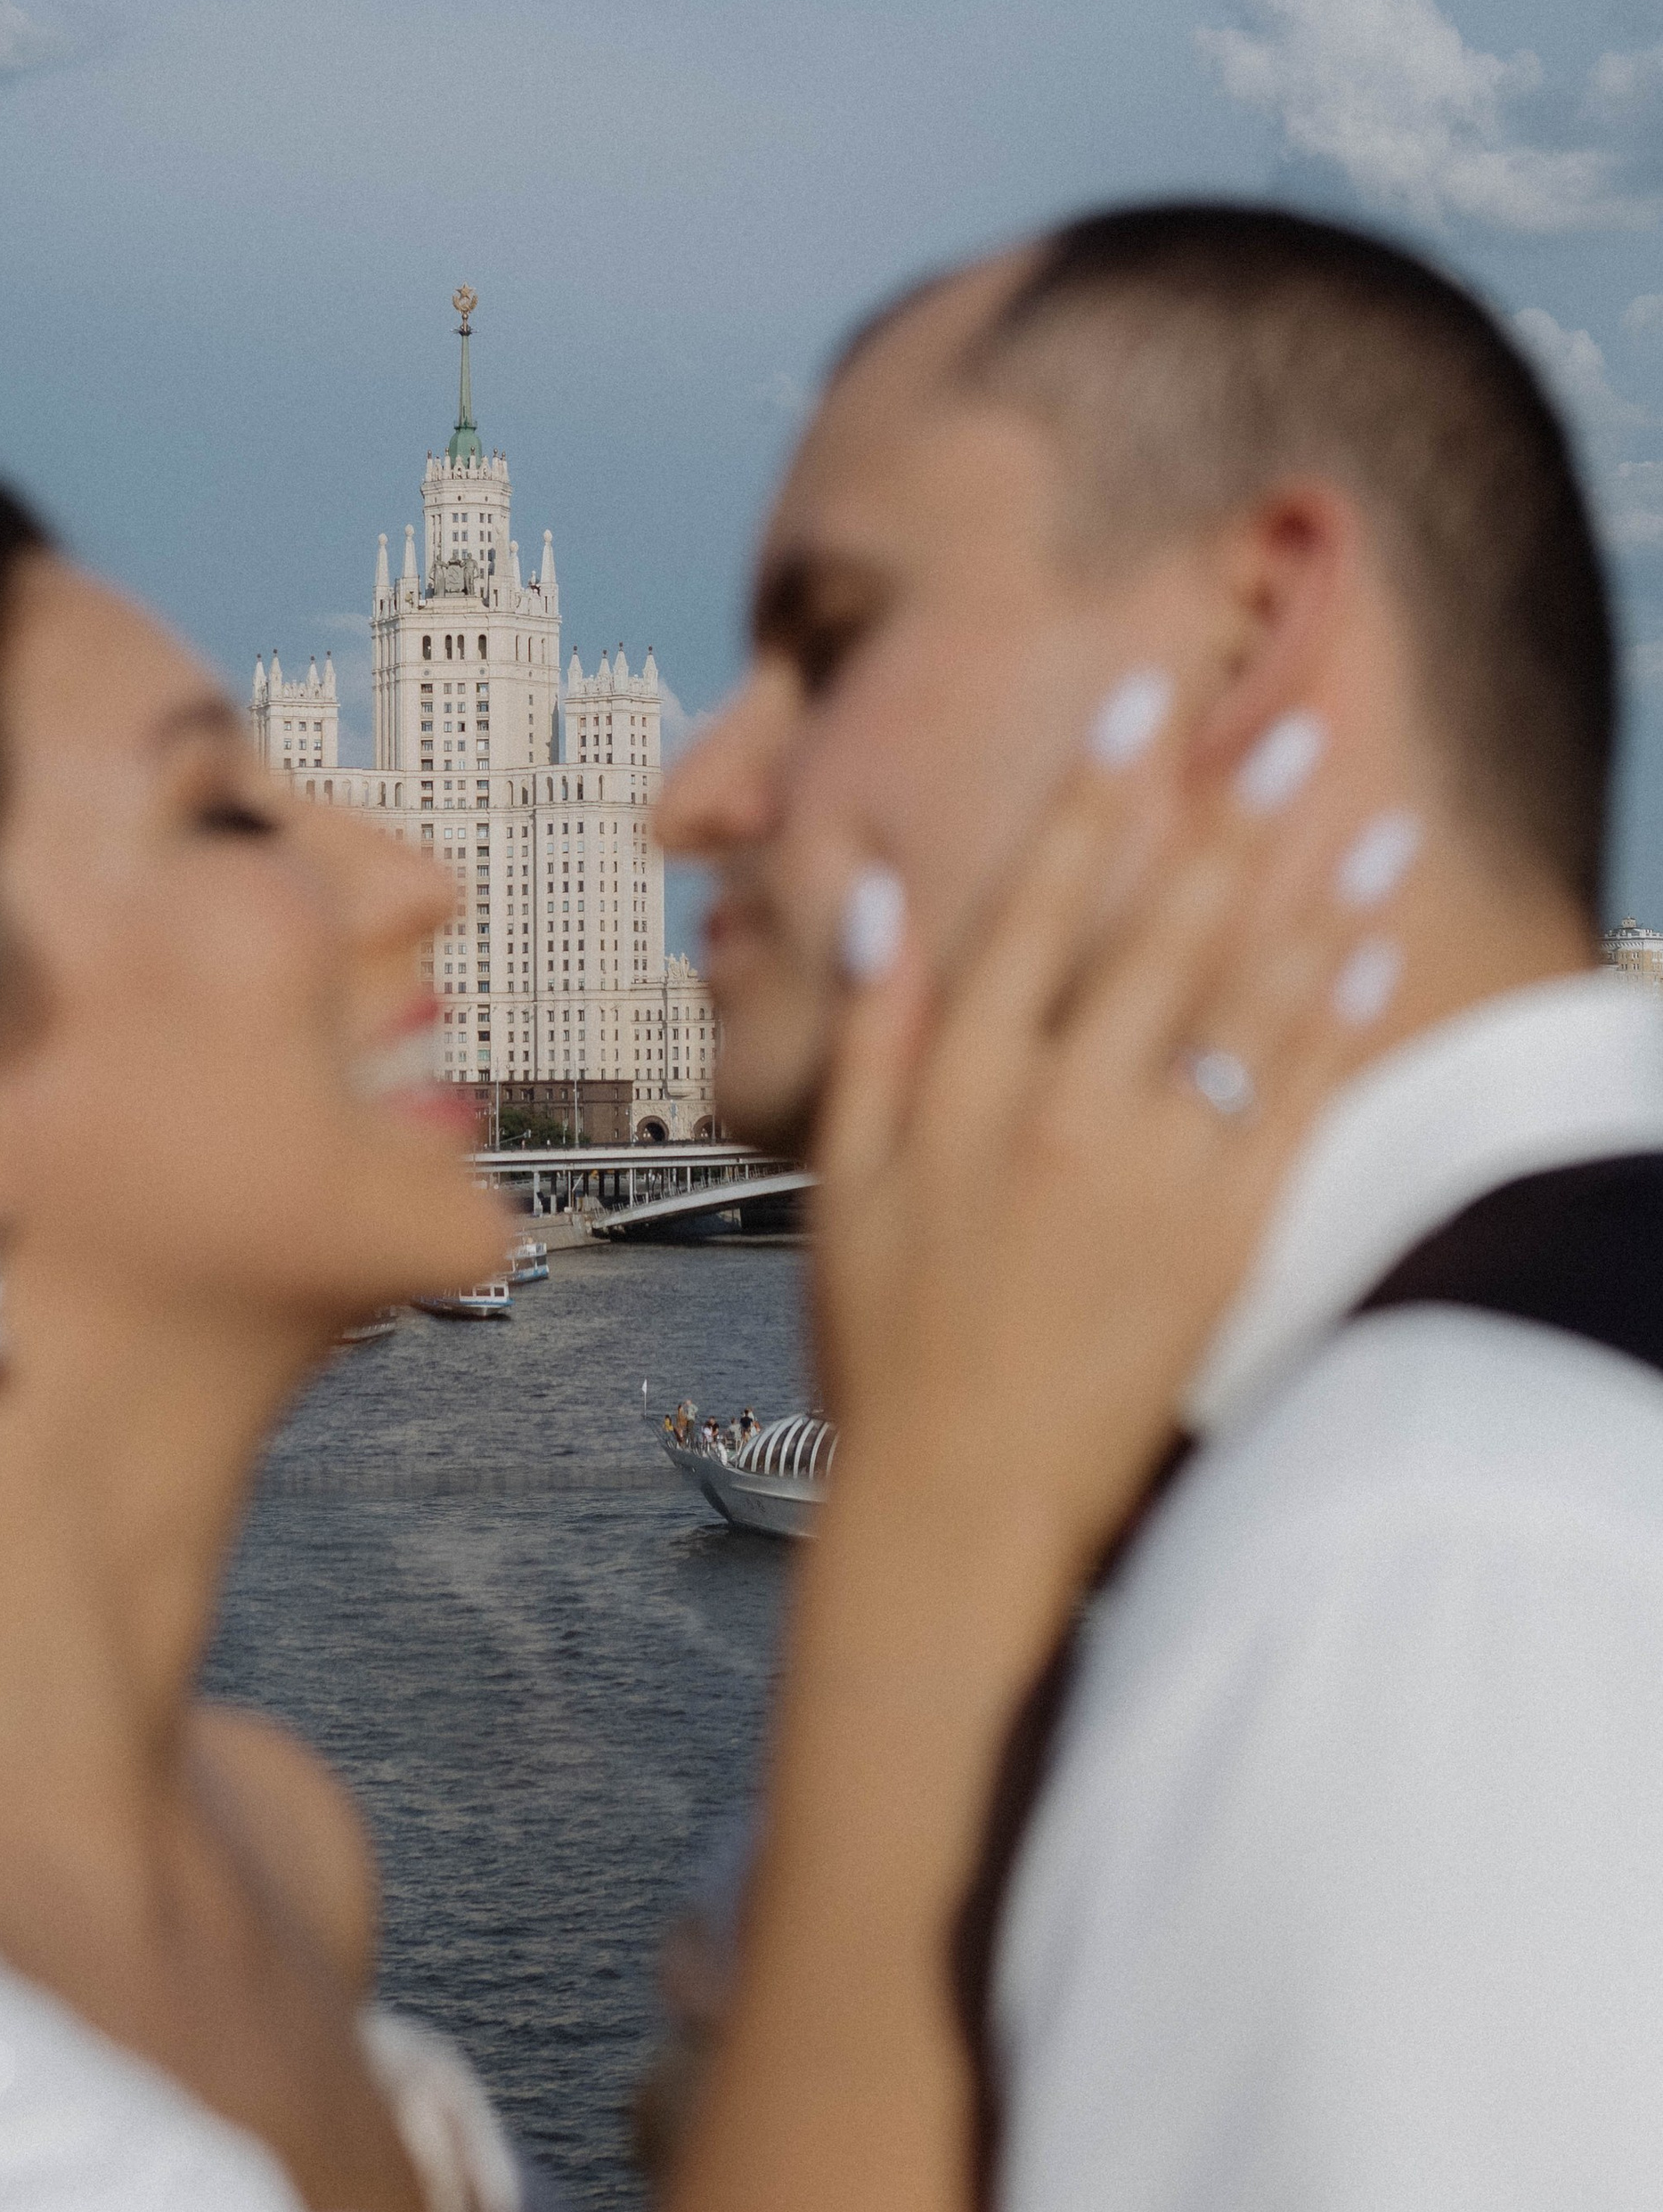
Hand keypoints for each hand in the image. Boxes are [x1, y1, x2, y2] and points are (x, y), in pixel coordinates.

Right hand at [813, 695, 1403, 1588]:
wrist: (957, 1505)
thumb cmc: (884, 1345)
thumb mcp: (838, 1179)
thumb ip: (868, 1031)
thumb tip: (881, 895)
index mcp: (958, 1084)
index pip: (1035, 903)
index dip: (1093, 795)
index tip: (1143, 705)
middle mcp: (1057, 1108)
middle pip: (1157, 929)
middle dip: (1230, 815)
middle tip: (1291, 724)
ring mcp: (1146, 1173)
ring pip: (1242, 1001)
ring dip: (1314, 897)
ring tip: (1373, 813)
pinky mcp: (1218, 1241)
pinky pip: (1291, 1108)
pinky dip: (1334, 1025)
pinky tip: (1372, 954)